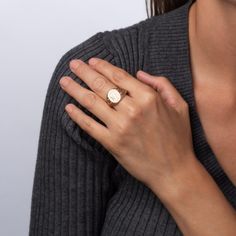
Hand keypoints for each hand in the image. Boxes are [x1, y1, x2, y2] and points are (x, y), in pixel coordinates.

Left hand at [59, 57, 195, 192]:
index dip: (102, 66)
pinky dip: (77, 116)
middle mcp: (132, 109)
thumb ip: (162, 84)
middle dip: (84, 72)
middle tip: (73, 65)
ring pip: (92, 102)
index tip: (92, 61)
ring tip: (64, 82)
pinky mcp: (112, 143)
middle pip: (101, 85)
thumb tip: (140, 73)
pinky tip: (68, 108)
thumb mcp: (180, 106)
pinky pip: (89, 126)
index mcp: (148, 98)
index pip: (119, 76)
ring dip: (75, 90)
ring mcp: (120, 127)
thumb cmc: (178, 139)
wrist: (173, 171)